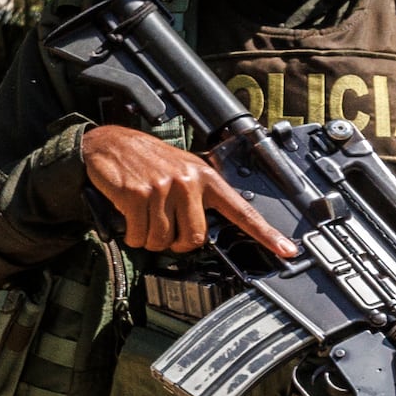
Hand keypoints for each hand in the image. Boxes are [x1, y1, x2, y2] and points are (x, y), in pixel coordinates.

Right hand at [79, 124, 294, 256]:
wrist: (108, 144)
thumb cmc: (146, 161)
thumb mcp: (181, 170)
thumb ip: (198, 196)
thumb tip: (203, 232)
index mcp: (206, 177)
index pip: (242, 210)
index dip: (266, 234)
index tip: (287, 251)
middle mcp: (189, 181)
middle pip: (194, 238)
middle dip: (175, 243)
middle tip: (163, 230)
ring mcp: (164, 187)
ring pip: (164, 240)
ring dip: (150, 240)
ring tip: (143, 221)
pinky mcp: (139, 194)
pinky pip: (140, 235)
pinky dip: (132, 236)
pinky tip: (129, 221)